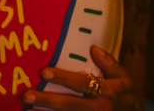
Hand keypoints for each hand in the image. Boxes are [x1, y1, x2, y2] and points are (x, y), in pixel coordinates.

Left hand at [23, 45, 145, 110]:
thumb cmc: (125, 93)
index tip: (44, 72)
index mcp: (106, 92)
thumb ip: (109, 63)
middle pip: (69, 105)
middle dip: (47, 101)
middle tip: (27, 95)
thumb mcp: (123, 77)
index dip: (63, 78)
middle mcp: (98, 108)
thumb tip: (94, 49)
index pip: (82, 84)